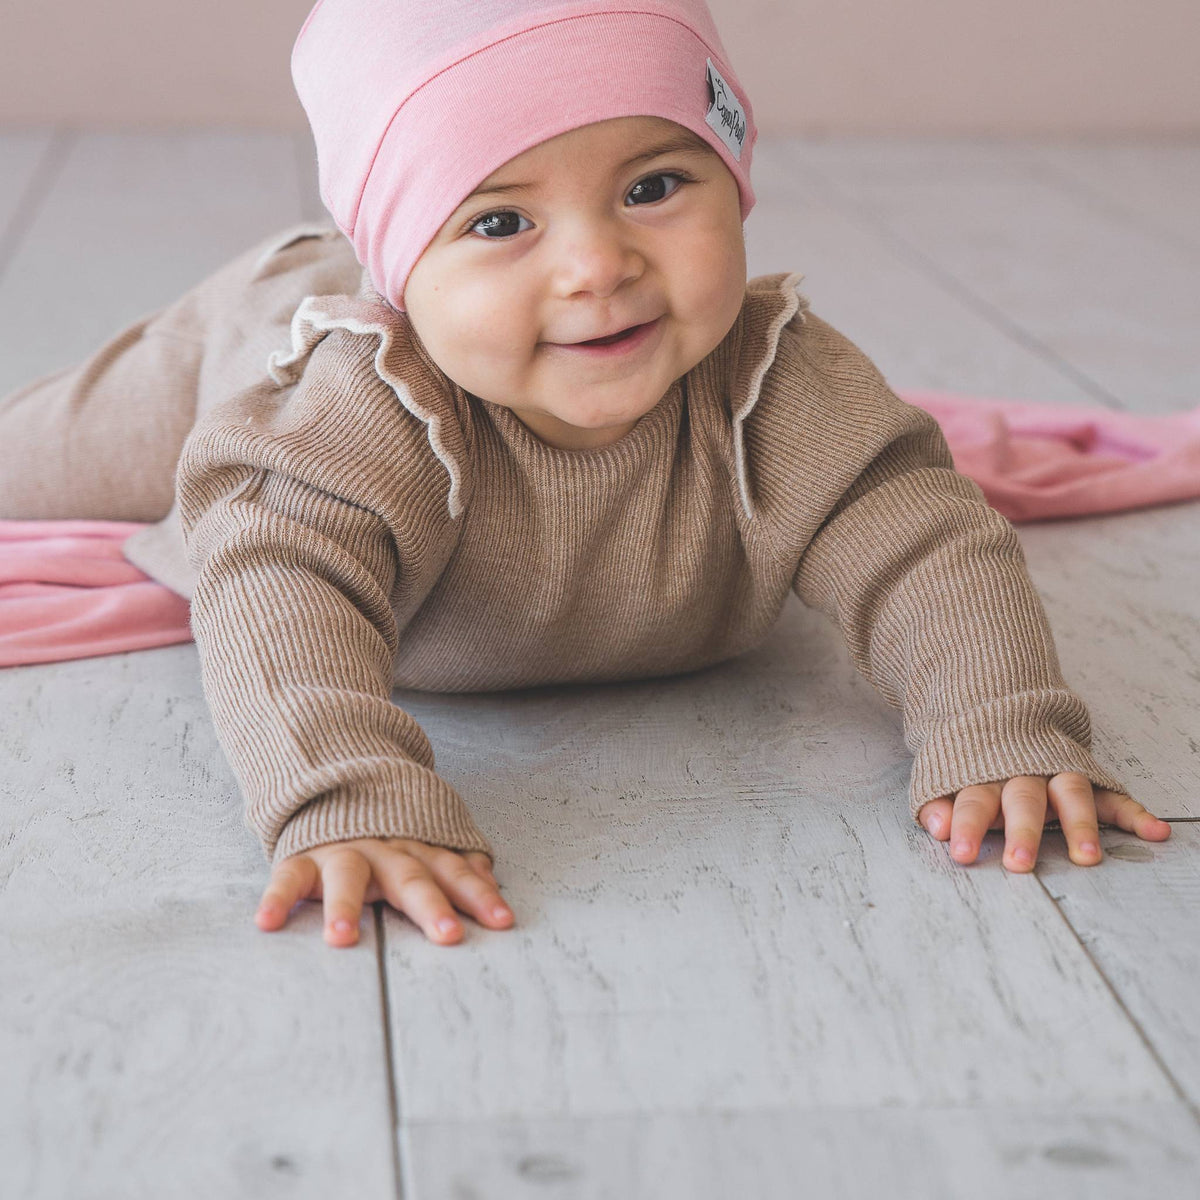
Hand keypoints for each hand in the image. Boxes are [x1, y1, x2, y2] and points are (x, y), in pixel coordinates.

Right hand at [254, 837, 514, 946]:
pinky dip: (277, 899)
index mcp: (420, 849)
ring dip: (345, 906)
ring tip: (342, 937)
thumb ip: (459, 863)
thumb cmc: (391, 827)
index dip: (480, 895)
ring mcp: (343, 852)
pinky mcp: (303, 857)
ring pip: (347, 877)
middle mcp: (386, 851)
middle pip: (411, 878)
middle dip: (429, 906)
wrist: (336, 780)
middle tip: (448, 935)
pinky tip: (268, 922)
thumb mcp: (428, 839)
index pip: (456, 872)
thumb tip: (493, 888)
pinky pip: (288, 878)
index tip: (503, 922)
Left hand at [917, 772, 1170, 871]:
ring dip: (1080, 825)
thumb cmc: (969, 758)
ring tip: (1087, 857)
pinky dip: (1135, 813)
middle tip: (1019, 863)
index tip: (962, 853)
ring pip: (1071, 794)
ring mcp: (1057, 773)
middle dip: (1023, 832)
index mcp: (983, 774)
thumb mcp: (943, 775)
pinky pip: (1114, 794)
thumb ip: (937, 801)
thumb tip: (937, 827)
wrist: (997, 702)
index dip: (966, 826)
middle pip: (1023, 799)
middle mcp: (1023, 773)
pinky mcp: (1086, 776)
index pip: (974, 800)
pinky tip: (1156, 832)